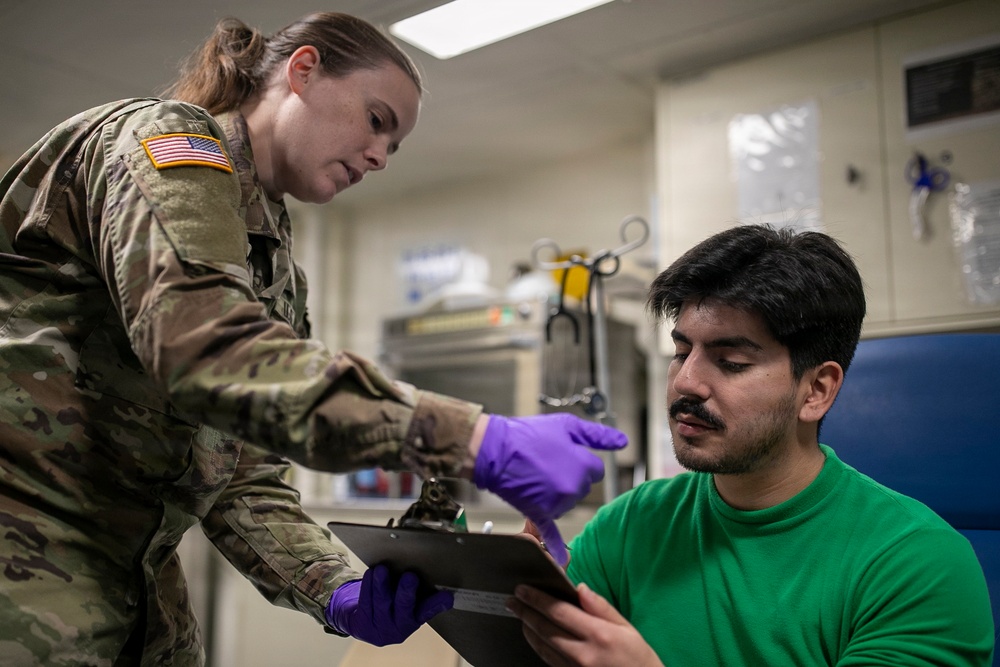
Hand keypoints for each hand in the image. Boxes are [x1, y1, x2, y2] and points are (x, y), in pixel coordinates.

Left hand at [325, 565, 452, 645]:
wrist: (367, 625)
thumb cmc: (391, 607)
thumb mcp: (408, 602)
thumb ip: (418, 591)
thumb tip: (429, 566)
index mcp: (415, 619)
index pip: (428, 610)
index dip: (438, 604)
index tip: (447, 596)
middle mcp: (400, 627)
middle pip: (404, 607)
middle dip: (406, 592)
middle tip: (410, 577)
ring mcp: (381, 629)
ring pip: (381, 604)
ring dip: (381, 586)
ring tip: (382, 570)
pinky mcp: (364, 626)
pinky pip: (365, 603)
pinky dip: (368, 587)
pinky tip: (370, 574)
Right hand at [473, 413, 626, 565]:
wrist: (495, 449)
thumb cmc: (529, 434)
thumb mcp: (566, 426)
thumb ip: (597, 435)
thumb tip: (623, 441)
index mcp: (583, 466)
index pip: (596, 471)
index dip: (581, 461)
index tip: (565, 455)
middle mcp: (574, 488)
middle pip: (583, 487)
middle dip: (570, 476)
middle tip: (548, 463)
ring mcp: (557, 504)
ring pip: (568, 502)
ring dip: (558, 494)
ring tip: (538, 475)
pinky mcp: (539, 514)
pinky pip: (551, 534)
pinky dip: (556, 546)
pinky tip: (562, 559)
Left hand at [508, 582, 662, 666]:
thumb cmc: (640, 661)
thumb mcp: (628, 630)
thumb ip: (602, 608)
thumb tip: (580, 588)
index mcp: (599, 635)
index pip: (559, 611)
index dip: (537, 599)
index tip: (523, 589)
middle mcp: (583, 653)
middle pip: (545, 629)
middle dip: (526, 612)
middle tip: (513, 600)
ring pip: (543, 646)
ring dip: (528, 629)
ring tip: (520, 615)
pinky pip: (549, 661)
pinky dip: (538, 646)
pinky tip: (534, 637)